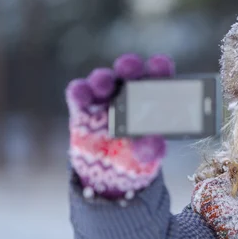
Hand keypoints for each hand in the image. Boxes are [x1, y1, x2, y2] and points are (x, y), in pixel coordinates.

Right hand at [66, 53, 174, 198]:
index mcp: (150, 98)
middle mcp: (128, 92)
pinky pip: (78, 95)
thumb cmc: (136, 157)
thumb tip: (154, 141)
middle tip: (128, 67)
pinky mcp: (81, 109)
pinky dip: (79, 91)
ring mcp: (104, 99)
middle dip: (128, 67)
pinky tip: (80, 93)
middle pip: (128, 72)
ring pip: (103, 81)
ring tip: (102, 84)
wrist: (108, 174)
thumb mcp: (146, 155)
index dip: (159, 67)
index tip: (159, 64)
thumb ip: (151, 147)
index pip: (157, 77)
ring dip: (102, 79)